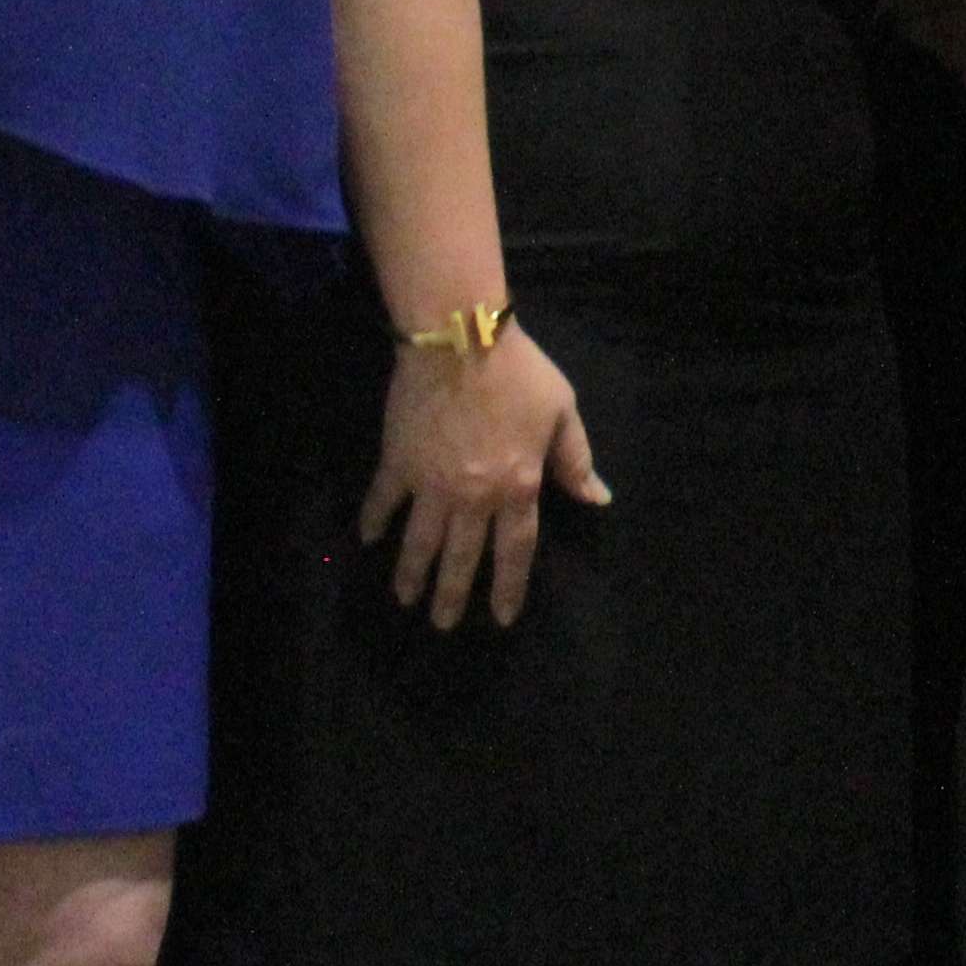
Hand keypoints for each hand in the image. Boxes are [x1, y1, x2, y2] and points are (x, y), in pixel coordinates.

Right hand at [362, 322, 604, 630]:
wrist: (461, 339)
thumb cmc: (519, 372)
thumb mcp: (562, 412)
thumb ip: (575, 460)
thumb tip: (597, 500)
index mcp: (518, 487)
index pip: (515, 551)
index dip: (509, 587)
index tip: (501, 618)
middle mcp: (474, 497)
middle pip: (463, 559)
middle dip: (453, 596)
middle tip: (443, 625)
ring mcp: (431, 484)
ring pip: (420, 542)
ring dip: (412, 575)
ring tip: (405, 600)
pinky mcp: (398, 463)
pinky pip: (383, 501)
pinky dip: (374, 521)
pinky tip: (368, 540)